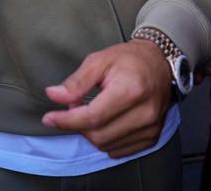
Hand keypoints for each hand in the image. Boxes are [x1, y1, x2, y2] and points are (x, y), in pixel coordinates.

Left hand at [42, 41, 172, 157]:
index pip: (92, 117)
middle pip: (98, 135)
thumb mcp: (99, 60)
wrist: (161, 64)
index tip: (49, 118)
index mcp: (130, 90)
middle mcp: (144, 113)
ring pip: (107, 145)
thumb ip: (76, 82)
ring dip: (90, 133)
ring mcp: (151, 128)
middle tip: (75, 106)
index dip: (67, 121)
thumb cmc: (129, 59)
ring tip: (91, 111)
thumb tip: (53, 95)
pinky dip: (105, 141)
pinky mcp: (152, 137)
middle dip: (78, 125)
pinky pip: (119, 150)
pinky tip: (104, 123)